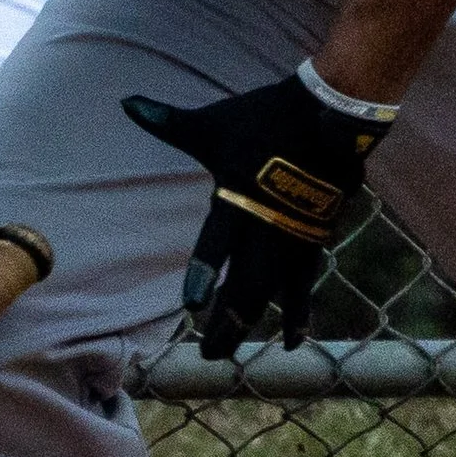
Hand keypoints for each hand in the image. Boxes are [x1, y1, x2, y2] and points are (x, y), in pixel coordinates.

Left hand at [122, 74, 389, 359]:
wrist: (329, 112)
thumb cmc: (265, 117)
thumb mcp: (213, 124)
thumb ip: (169, 123)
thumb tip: (127, 102)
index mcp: (237, 196)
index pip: (217, 242)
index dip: (205, 272)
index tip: (193, 304)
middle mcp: (267, 225)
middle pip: (245, 284)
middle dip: (226, 322)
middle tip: (209, 354)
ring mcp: (294, 236)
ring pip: (272, 293)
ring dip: (251, 323)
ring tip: (232, 354)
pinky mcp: (315, 239)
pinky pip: (305, 286)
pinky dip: (298, 313)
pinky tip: (294, 340)